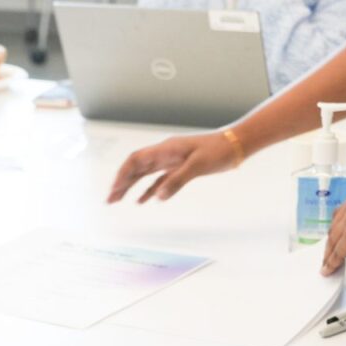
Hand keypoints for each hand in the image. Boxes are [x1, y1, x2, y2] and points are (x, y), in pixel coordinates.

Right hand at [108, 130, 240, 203]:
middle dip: (121, 182)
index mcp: (165, 150)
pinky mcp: (178, 168)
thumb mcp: (198, 166)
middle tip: (109, 199)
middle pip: (136, 168)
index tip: (114, 189)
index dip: (123, 174)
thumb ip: (177, 181)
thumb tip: (158, 197)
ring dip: (130, 186)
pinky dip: (148, 190)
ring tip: (117, 200)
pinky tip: (142, 200)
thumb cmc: (219, 151)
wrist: (235, 144)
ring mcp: (170, 161)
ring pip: (144, 174)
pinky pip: (158, 180)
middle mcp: (164, 154)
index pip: (136, 161)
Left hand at [322, 186, 345, 275]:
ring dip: (330, 253)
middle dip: (333, 241)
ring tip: (328, 263)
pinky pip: (338, 251)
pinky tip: (329, 268)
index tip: (333, 237)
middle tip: (329, 253)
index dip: (338, 228)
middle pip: (336, 225)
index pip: (342, 212)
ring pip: (335, 238)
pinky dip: (333, 262)